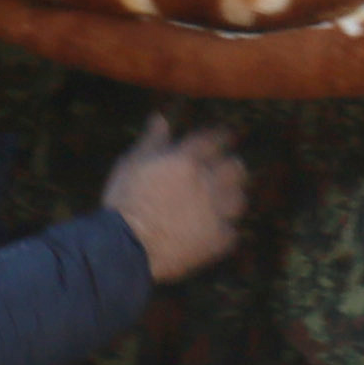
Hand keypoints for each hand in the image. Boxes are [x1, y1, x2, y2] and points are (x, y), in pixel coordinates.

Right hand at [103, 115, 248, 280]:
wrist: (126, 247)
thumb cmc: (124, 201)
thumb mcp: (132, 164)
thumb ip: (152, 141)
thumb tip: (161, 118)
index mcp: (187, 160)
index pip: (216, 139)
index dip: (223, 136)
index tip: (226, 136)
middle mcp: (207, 183)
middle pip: (236, 168)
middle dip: (233, 167)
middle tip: (227, 171)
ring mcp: (215, 213)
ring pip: (239, 200)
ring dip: (232, 198)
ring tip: (223, 202)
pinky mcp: (216, 240)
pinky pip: (232, 233)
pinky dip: (224, 231)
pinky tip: (214, 232)